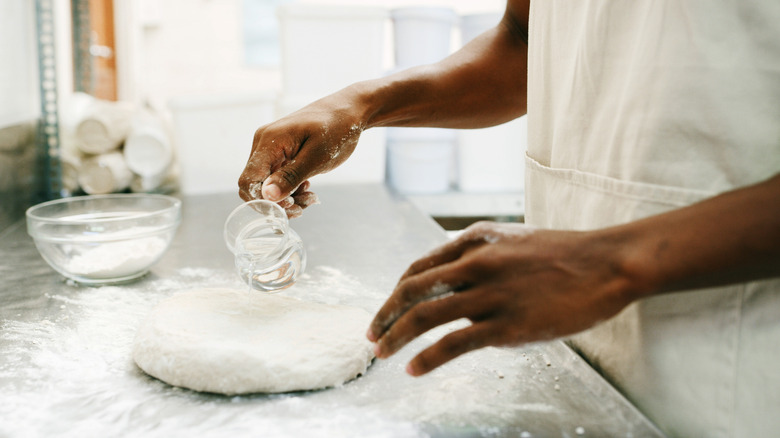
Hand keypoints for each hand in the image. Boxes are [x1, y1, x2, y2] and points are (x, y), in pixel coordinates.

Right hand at [238, 93, 366, 216]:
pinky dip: (291, 189)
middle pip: (256, 186)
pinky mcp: (280, 154)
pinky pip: (277, 179)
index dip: (263, 201)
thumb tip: (267, 196)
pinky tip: (307, 190)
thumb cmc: (337, 128)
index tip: (290, 207)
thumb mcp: (317, 156)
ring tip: (311, 198)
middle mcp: (263, 144)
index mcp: (269, 141)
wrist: (348, 112)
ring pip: (267, 186)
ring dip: (287, 198)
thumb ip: (291, 176)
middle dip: (279, 201)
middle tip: (303, 207)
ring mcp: (270, 149)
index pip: (248, 180)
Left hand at [366, 221, 635, 375]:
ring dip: (396, 336)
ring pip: (425, 316)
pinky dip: (427, 358)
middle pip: (412, 290)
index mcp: (475, 240)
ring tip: (381, 353)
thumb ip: (480, 256)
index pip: (419, 268)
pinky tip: (414, 368)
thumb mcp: (513, 241)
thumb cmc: (563, 254)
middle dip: (385, 314)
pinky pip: (454, 343)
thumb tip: (453, 283)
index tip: (386, 309)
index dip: (396, 292)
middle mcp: (475, 263)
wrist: (606, 264)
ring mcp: (490, 294)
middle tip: (371, 334)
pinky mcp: (507, 325)